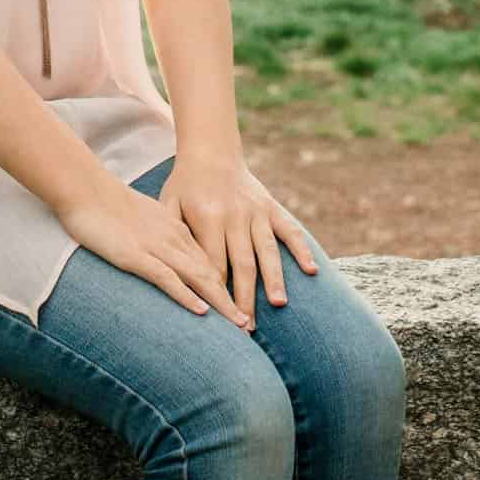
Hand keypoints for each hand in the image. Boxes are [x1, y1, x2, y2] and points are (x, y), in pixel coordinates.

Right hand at [56, 176, 256, 327]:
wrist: (86, 188)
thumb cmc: (109, 206)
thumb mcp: (144, 221)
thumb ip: (160, 237)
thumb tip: (169, 259)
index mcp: (177, 231)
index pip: (211, 262)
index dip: (229, 287)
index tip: (243, 307)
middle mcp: (174, 239)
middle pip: (212, 273)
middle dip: (232, 301)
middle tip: (249, 326)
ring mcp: (157, 247)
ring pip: (198, 277)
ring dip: (220, 303)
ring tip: (238, 324)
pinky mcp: (137, 255)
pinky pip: (167, 277)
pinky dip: (186, 295)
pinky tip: (201, 311)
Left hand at [157, 152, 318, 330]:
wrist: (210, 151)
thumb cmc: (184, 185)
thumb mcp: (168, 205)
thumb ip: (172, 236)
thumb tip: (171, 275)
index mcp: (208, 218)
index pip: (213, 264)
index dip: (215, 294)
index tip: (218, 322)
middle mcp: (235, 216)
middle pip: (242, 264)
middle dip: (245, 298)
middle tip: (248, 329)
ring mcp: (256, 212)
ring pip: (267, 251)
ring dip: (274, 278)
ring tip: (279, 304)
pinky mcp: (271, 207)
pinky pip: (289, 229)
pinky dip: (301, 249)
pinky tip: (311, 271)